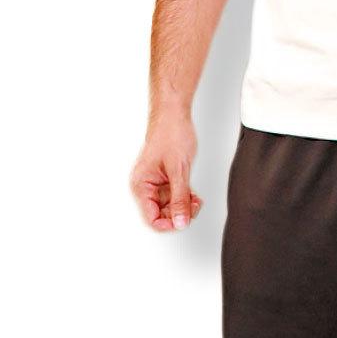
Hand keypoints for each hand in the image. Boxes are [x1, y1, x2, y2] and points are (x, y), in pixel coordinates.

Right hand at [130, 113, 203, 231]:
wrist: (174, 113)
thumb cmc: (171, 133)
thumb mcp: (178, 170)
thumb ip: (180, 198)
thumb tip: (181, 222)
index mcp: (141, 185)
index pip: (151, 218)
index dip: (168, 224)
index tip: (184, 221)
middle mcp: (145, 185)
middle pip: (160, 213)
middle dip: (179, 213)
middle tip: (194, 207)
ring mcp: (155, 181)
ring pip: (169, 205)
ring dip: (184, 205)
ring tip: (196, 200)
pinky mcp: (165, 176)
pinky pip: (174, 194)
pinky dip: (185, 196)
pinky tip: (194, 195)